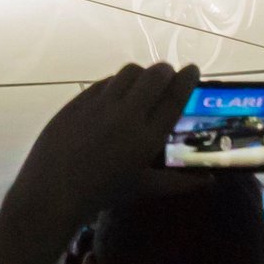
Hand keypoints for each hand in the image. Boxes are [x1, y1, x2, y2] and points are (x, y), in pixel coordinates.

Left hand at [0, 64, 194, 263]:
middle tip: (167, 76)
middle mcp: (127, 114)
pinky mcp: (79, 100)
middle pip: (155, 75)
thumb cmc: (102, 193)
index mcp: (147, 137)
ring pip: (129, 71)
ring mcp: (101, 104)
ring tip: (141, 84)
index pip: (175, 97)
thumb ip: (178, 183)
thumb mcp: (143, 189)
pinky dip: (115, 83)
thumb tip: (209, 181)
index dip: (188, 79)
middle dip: (165, 70)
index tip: (193, 69)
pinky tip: (115, 94)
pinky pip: (104, 81)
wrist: (54, 190)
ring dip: (141, 74)